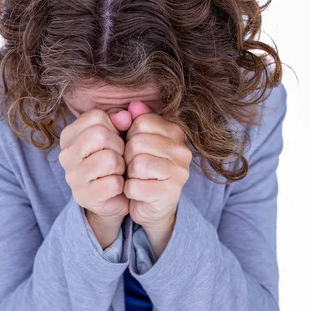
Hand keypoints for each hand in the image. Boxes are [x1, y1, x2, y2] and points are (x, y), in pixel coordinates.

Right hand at [59, 108, 129, 224]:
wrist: (113, 197)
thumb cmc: (114, 160)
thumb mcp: (117, 134)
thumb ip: (121, 119)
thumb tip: (126, 116)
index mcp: (69, 135)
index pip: (97, 116)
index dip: (114, 126)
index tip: (115, 139)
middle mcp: (65, 155)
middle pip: (100, 135)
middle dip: (119, 145)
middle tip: (120, 156)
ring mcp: (72, 178)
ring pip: (108, 159)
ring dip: (121, 165)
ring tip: (118, 171)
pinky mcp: (85, 197)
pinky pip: (114, 183)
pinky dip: (122, 184)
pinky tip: (116, 186)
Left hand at [123, 104, 192, 228]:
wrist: (153, 205)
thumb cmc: (144, 170)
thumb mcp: (139, 142)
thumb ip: (136, 121)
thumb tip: (133, 105)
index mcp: (176, 133)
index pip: (142, 122)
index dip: (130, 135)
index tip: (136, 148)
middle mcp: (182, 151)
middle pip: (138, 142)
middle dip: (128, 156)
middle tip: (134, 167)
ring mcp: (179, 173)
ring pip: (138, 164)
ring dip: (129, 173)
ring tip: (137, 178)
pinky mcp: (170, 193)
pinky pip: (135, 186)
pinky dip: (130, 190)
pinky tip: (138, 191)